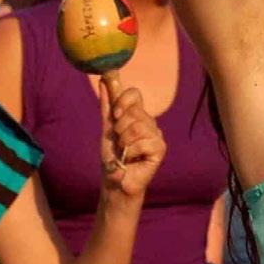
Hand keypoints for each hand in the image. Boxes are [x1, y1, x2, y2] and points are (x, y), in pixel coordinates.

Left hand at [98, 81, 165, 201]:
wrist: (115, 182)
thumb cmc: (112, 157)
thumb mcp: (107, 128)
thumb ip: (107, 106)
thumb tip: (103, 81)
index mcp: (137, 116)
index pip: (135, 94)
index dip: (123, 100)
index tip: (115, 114)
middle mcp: (149, 123)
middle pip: (135, 110)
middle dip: (120, 127)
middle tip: (118, 141)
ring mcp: (156, 135)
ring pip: (139, 126)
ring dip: (125, 140)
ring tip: (124, 151)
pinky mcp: (160, 149)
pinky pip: (144, 141)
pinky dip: (132, 151)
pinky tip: (132, 158)